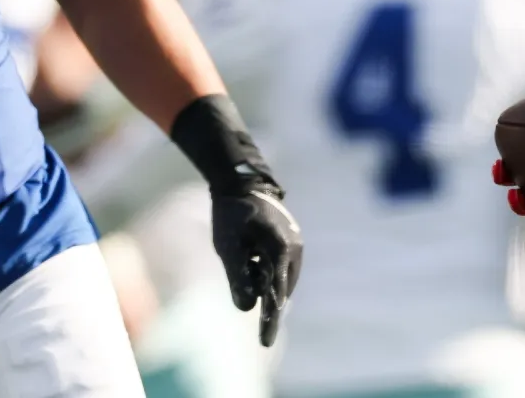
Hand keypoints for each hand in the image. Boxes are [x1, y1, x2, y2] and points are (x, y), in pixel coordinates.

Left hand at [210, 182, 301, 345]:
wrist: (242, 183)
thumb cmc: (232, 214)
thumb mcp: (228, 246)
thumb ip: (237, 277)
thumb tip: (246, 308)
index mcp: (281, 248)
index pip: (276, 292)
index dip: (270, 318)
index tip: (265, 341)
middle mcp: (295, 249)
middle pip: (280, 288)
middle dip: (263, 294)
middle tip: (245, 277)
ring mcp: (296, 246)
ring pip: (280, 280)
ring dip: (264, 281)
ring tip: (245, 256)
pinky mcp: (292, 244)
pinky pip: (280, 269)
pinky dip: (266, 272)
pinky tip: (252, 257)